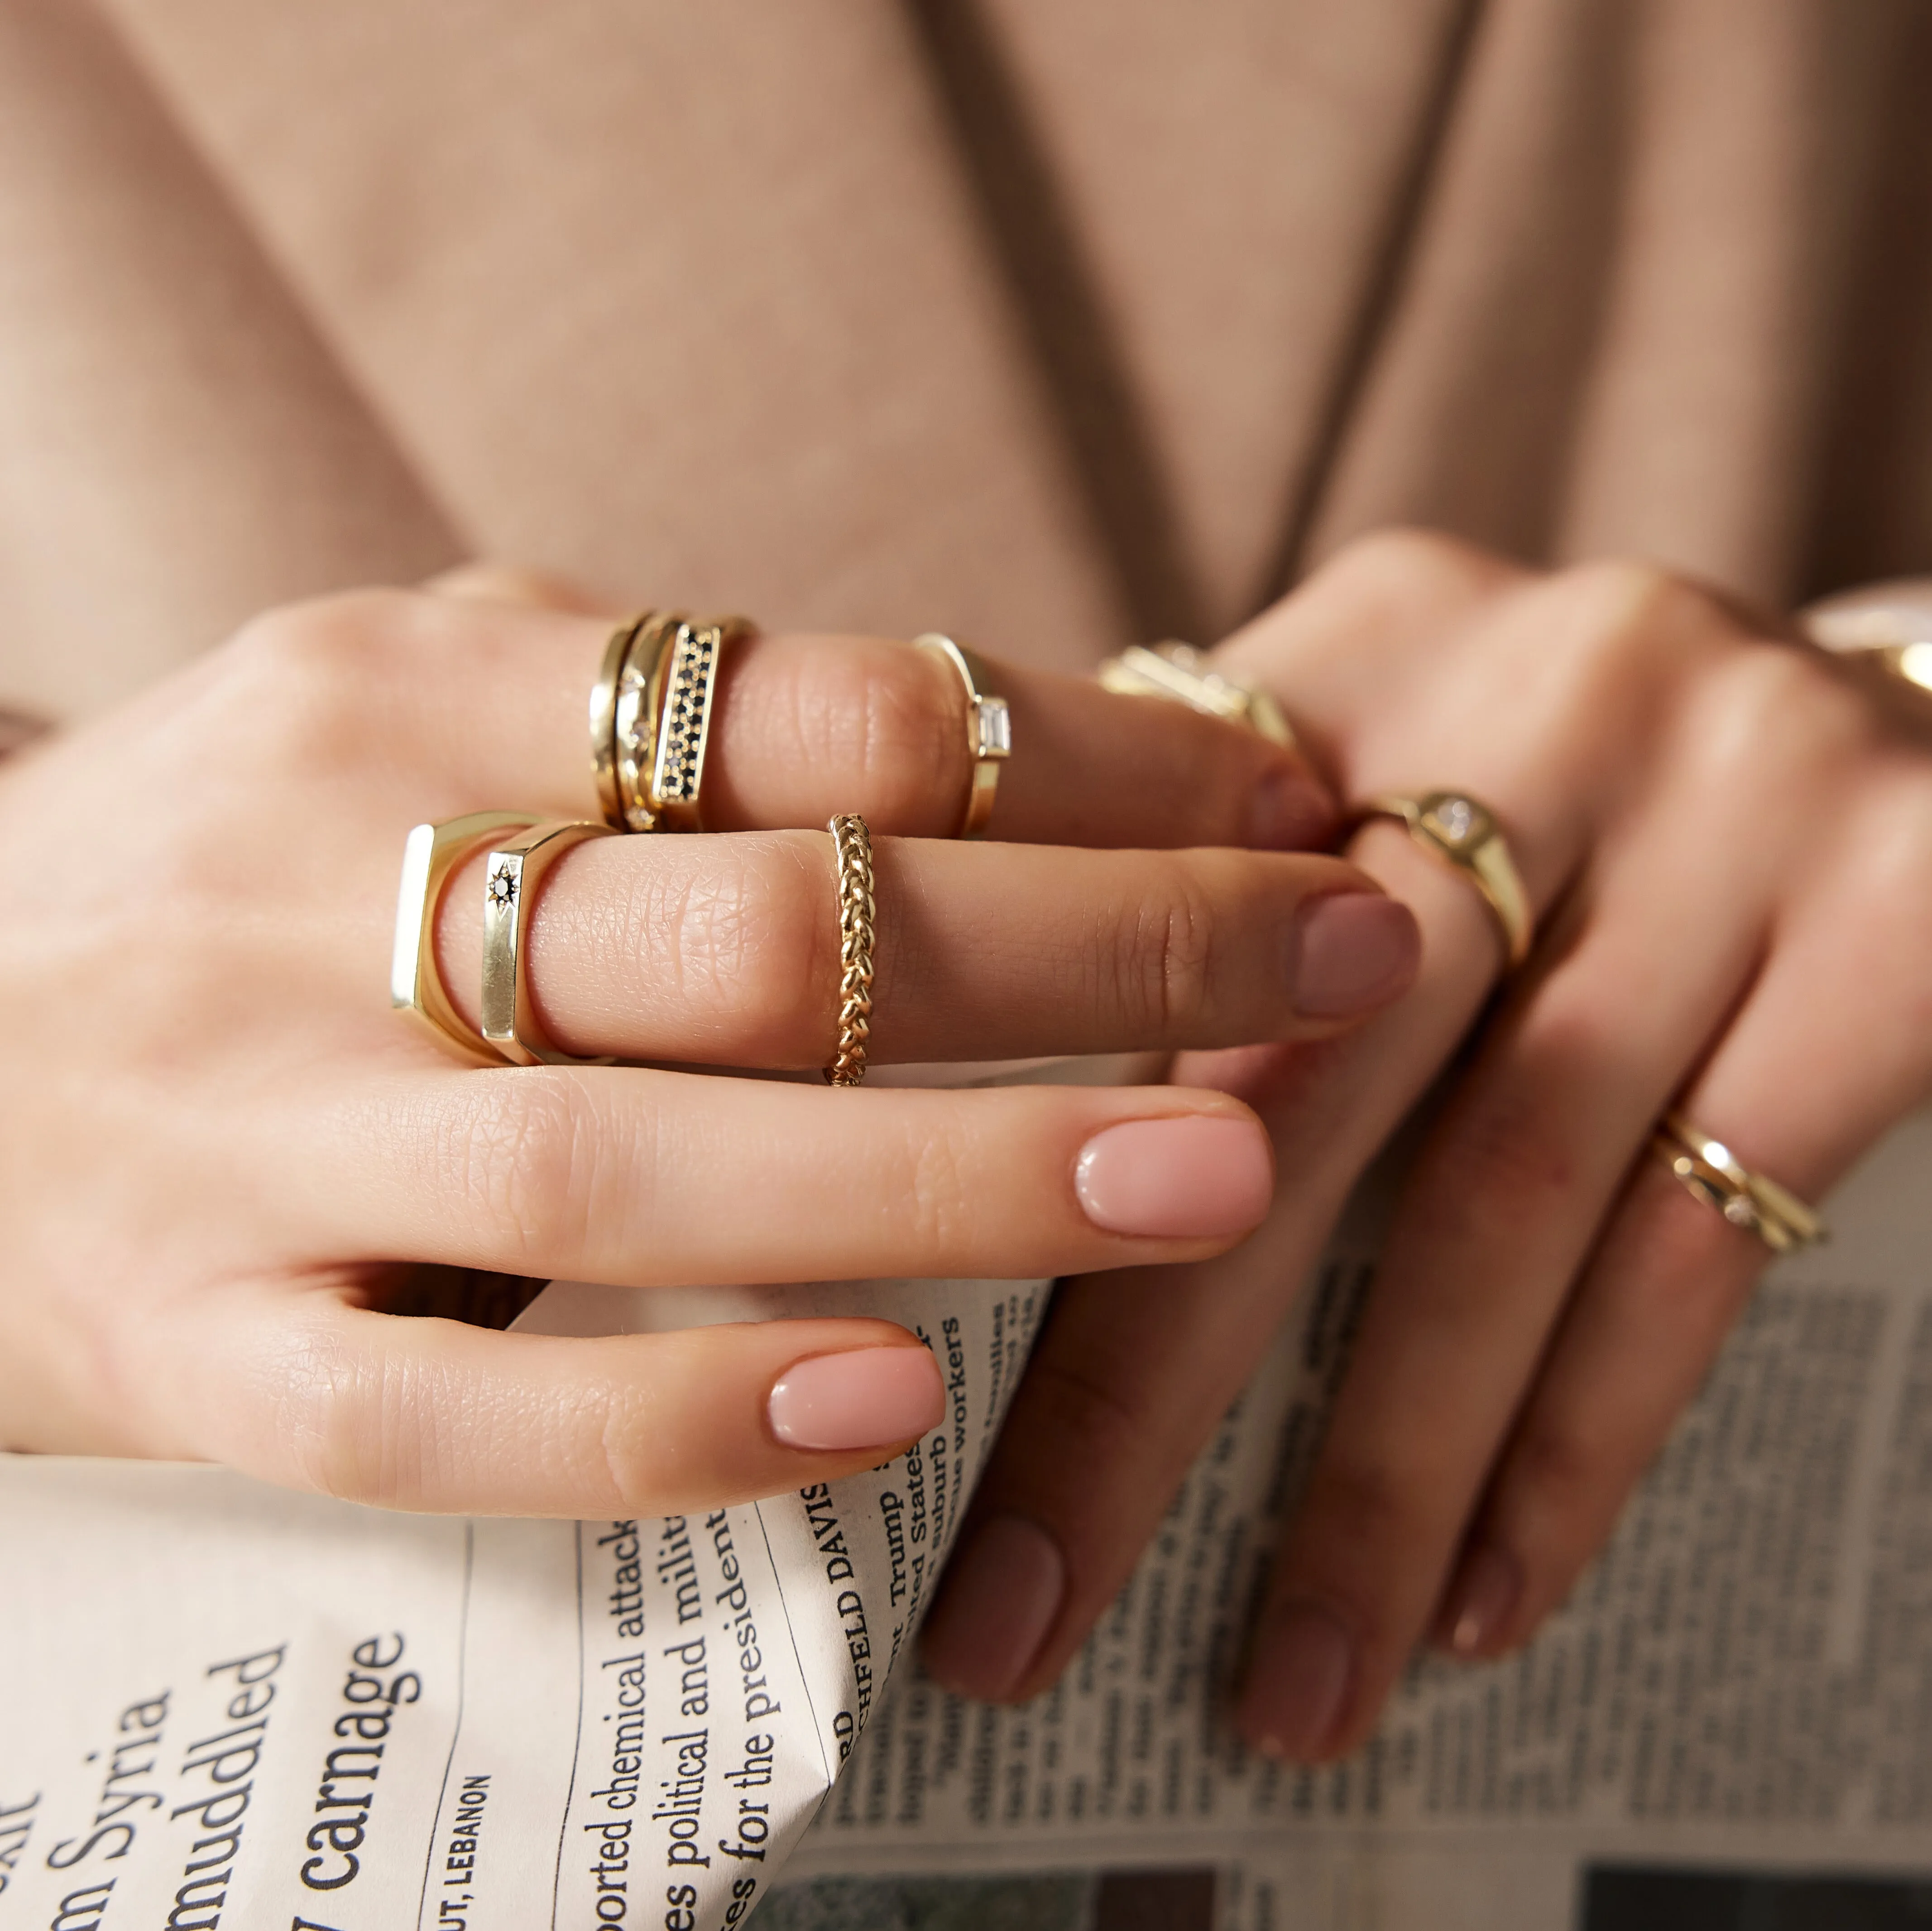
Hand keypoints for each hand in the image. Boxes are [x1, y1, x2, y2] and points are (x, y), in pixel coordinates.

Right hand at [0, 583, 1418, 1515]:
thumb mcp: (410, 712)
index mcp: (415, 700)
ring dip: (957, 1177)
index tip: (1277, 790)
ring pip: (643, 1166)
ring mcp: (257, 1141)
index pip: (824, 712)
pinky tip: (889, 1403)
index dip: (1086, 751)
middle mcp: (341, 900)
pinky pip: (446, 1407)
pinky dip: (677, 1412)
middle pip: (781, 926)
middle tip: (1351, 961)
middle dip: (1100, 945)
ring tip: (1216, 1178)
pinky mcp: (190, 1351)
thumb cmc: (230, 863)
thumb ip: (664, 733)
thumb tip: (1002, 752)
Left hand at [924, 531, 1931, 1758]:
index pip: (1128, 923)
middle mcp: (1542, 685)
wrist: (1918, 726)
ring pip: (1489, 1199)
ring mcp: (1737, 798)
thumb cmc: (1599, 794)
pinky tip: (1484, 1600)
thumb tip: (995, 1165)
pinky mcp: (1909, 925)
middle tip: (1025, 1611)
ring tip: (1282, 1682)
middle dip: (1139, 1385)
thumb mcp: (1411, 773)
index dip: (1000, 1160)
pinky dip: (1572, 1443)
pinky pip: (1690, 1244)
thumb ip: (1219, 900)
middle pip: (1283, 1083)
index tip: (882, 1374)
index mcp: (1365, 645)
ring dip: (1373, 1478)